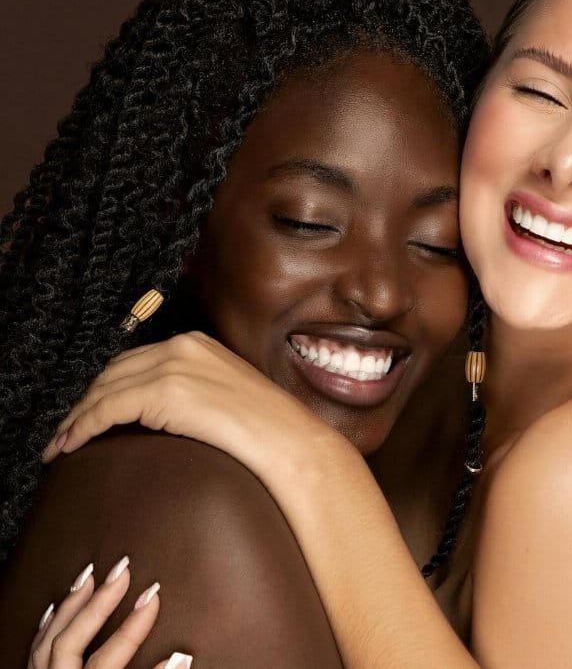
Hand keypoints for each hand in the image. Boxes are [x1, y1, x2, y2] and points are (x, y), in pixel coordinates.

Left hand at [27, 557, 190, 668]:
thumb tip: (181, 658)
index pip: (108, 656)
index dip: (133, 627)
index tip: (154, 596)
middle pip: (71, 639)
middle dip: (98, 602)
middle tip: (122, 570)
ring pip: (48, 639)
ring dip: (71, 606)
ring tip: (89, 576)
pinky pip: (34, 649)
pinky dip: (47, 625)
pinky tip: (56, 608)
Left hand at [44, 332, 349, 476]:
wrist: (290, 442)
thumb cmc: (271, 431)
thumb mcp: (229, 396)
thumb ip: (196, 392)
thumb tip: (166, 413)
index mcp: (198, 343)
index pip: (135, 361)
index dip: (107, 388)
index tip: (91, 412)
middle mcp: (182, 346)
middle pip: (113, 372)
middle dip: (87, 402)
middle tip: (68, 432)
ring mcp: (172, 366)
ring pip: (103, 390)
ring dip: (77, 418)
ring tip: (63, 444)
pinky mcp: (163, 392)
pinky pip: (106, 410)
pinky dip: (82, 427)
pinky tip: (72, 446)